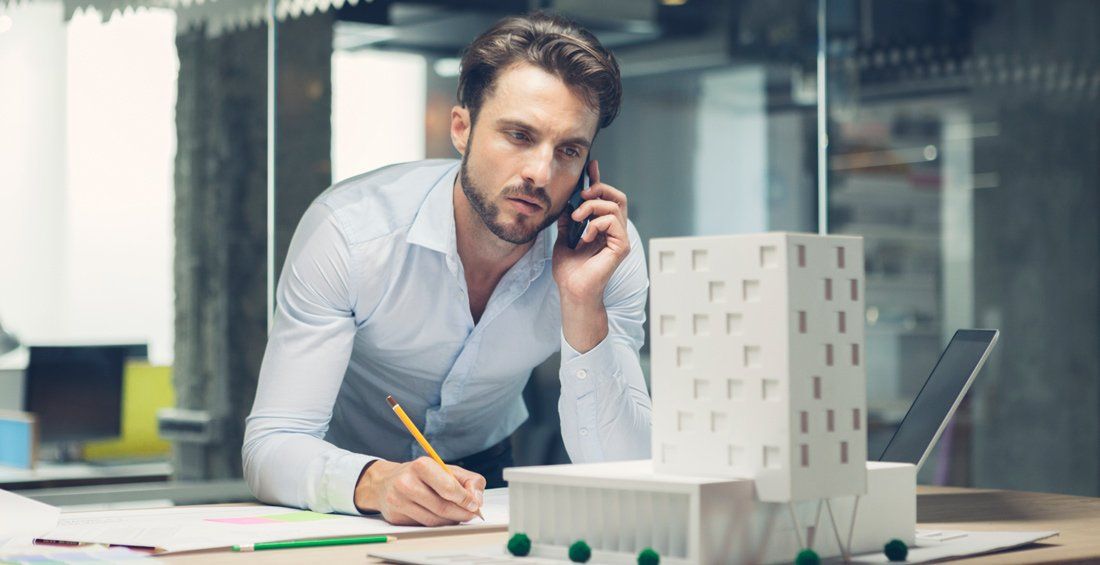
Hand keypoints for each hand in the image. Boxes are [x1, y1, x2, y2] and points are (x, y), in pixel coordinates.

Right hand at [353, 457, 485, 525]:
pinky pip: (423, 525)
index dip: (465, 499)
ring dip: (450, 520)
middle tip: (471, 514)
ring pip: (433, 520)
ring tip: (457, 515)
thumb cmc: (421, 475)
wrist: (386, 482)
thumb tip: (476, 500)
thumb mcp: (445, 469)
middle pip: (442, 507)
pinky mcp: (394, 517)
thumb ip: (468, 481)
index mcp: (421, 466)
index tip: (474, 505)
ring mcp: (398, 501)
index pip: (448, 488)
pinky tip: (440, 517)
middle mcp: (406, 483)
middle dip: (461, 513)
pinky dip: (436, 524)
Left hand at [552, 159, 630, 303]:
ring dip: (592, 207)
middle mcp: (615, 231)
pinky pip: (613, 222)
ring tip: (577, 218)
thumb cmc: (569, 272)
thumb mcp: (564, 239)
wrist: (572, 292)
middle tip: (581, 194)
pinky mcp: (621, 247)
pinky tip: (585, 236)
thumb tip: (566, 204)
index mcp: (602, 228)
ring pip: (614, 206)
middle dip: (599, 189)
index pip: (605, 199)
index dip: (598, 181)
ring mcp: (620, 239)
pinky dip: (596, 224)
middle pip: (617, 197)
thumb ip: (568, 221)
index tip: (591, 166)